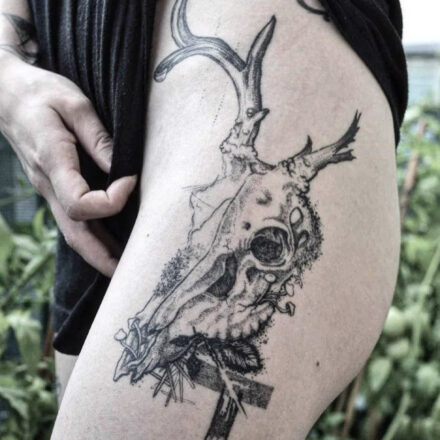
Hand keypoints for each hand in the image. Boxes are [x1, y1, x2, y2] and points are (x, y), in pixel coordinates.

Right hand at [0, 53, 136, 276]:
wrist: (6, 95)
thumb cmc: (41, 94)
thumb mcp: (73, 103)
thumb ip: (99, 137)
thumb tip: (122, 169)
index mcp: (52, 161)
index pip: (80, 202)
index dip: (110, 201)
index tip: (131, 182)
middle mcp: (48, 184)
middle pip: (74, 232)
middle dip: (101, 255)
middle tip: (128, 272)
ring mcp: (48, 190)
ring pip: (72, 232)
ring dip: (97, 254)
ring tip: (125, 268)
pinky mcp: (53, 189)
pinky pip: (71, 221)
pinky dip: (91, 239)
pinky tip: (110, 245)